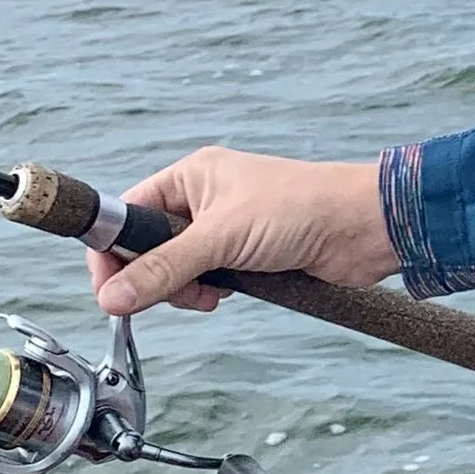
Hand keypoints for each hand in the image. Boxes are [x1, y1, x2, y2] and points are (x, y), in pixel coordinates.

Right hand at [87, 149, 397, 316]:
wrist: (363, 228)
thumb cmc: (300, 209)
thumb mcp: (221, 237)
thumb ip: (163, 268)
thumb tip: (111, 297)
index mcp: (190, 177)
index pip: (127, 215)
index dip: (114, 252)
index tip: (111, 289)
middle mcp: (203, 200)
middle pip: (148, 248)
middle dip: (157, 277)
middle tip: (182, 290)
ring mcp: (225, 229)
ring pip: (176, 270)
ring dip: (187, 289)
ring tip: (214, 291)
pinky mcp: (246, 256)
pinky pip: (207, 281)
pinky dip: (211, 292)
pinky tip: (230, 292)